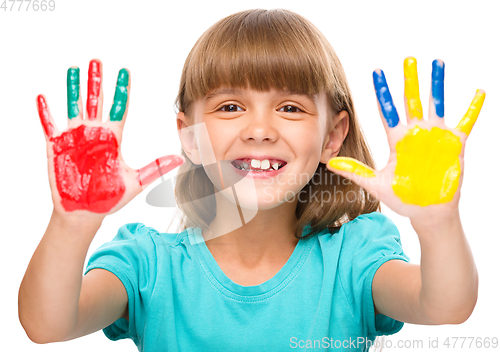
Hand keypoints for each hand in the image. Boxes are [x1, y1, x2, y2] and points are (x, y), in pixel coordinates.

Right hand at [37, 59, 183, 217]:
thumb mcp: (136, 182)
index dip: (122, 90)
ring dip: (74, 89)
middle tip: (98, 60)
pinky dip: (45, 112)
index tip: (126, 71)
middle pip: (96, 102)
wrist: (86, 213)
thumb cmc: (110, 197)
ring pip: (74, 107)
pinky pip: (49, 126)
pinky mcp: (58, 148)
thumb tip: (180, 158)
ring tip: (75, 69)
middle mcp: (94, 133)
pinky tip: (43, 97)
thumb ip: (156, 168)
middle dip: (98, 82)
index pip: (119, 109)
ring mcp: (75, 138)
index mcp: (113, 139)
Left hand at [326, 57, 484, 220]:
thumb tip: (329, 163)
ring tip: (436, 63)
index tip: (376, 72)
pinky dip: (472, 108)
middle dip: (409, 80)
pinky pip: (466, 122)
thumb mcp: (376, 184)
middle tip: (407, 59)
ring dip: (436, 84)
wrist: (427, 212)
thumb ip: (355, 171)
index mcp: (397, 139)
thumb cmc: (402, 197)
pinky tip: (479, 91)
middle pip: (412, 100)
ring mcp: (436, 137)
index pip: (388, 110)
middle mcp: (416, 133)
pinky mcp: (455, 145)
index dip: (382, 91)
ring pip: (436, 103)